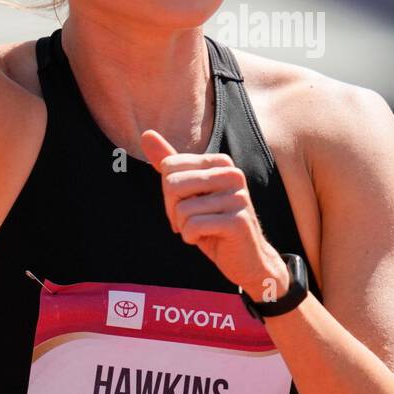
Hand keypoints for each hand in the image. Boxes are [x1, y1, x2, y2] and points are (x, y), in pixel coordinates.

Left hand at [140, 129, 289, 301]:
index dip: (168, 193)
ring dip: (184, 227)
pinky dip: (191, 238)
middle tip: (188, 222)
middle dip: (172, 210)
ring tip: (202, 231)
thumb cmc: (214, 224)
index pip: (170, 167)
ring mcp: (238, 197)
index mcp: (221, 162)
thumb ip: (169, 163)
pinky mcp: (237, 221)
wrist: (247, 259)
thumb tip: (147, 134)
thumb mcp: (189, 192)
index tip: (185, 206)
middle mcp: (233, 174)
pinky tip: (208, 239)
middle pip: (172, 184)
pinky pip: (193, 226)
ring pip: (182, 209)